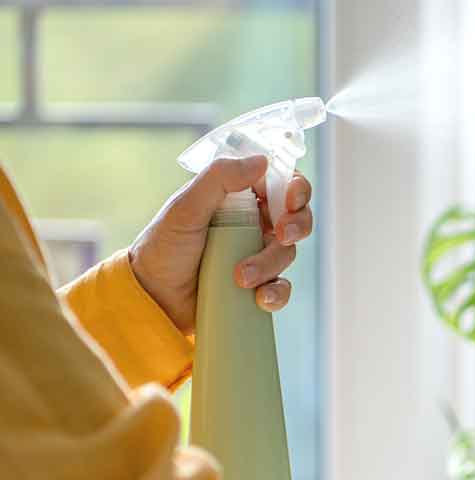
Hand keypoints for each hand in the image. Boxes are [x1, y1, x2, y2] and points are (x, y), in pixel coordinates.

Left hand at [129, 155, 314, 332]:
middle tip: (282, 236)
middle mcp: (253, 223)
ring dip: (269, 265)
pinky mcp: (259, 285)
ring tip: (239, 278)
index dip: (296, 189)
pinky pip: (282, 288)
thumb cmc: (162, 248)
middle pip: (296, 217)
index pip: (281, 183)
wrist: (152, 298)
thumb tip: (261, 161)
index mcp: (238, 198)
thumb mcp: (185, 208)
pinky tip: (259, 298)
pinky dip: (276, 294)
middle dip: (297, 225)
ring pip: (287, 254)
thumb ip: (218, 179)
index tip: (291, 201)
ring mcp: (258, 255)